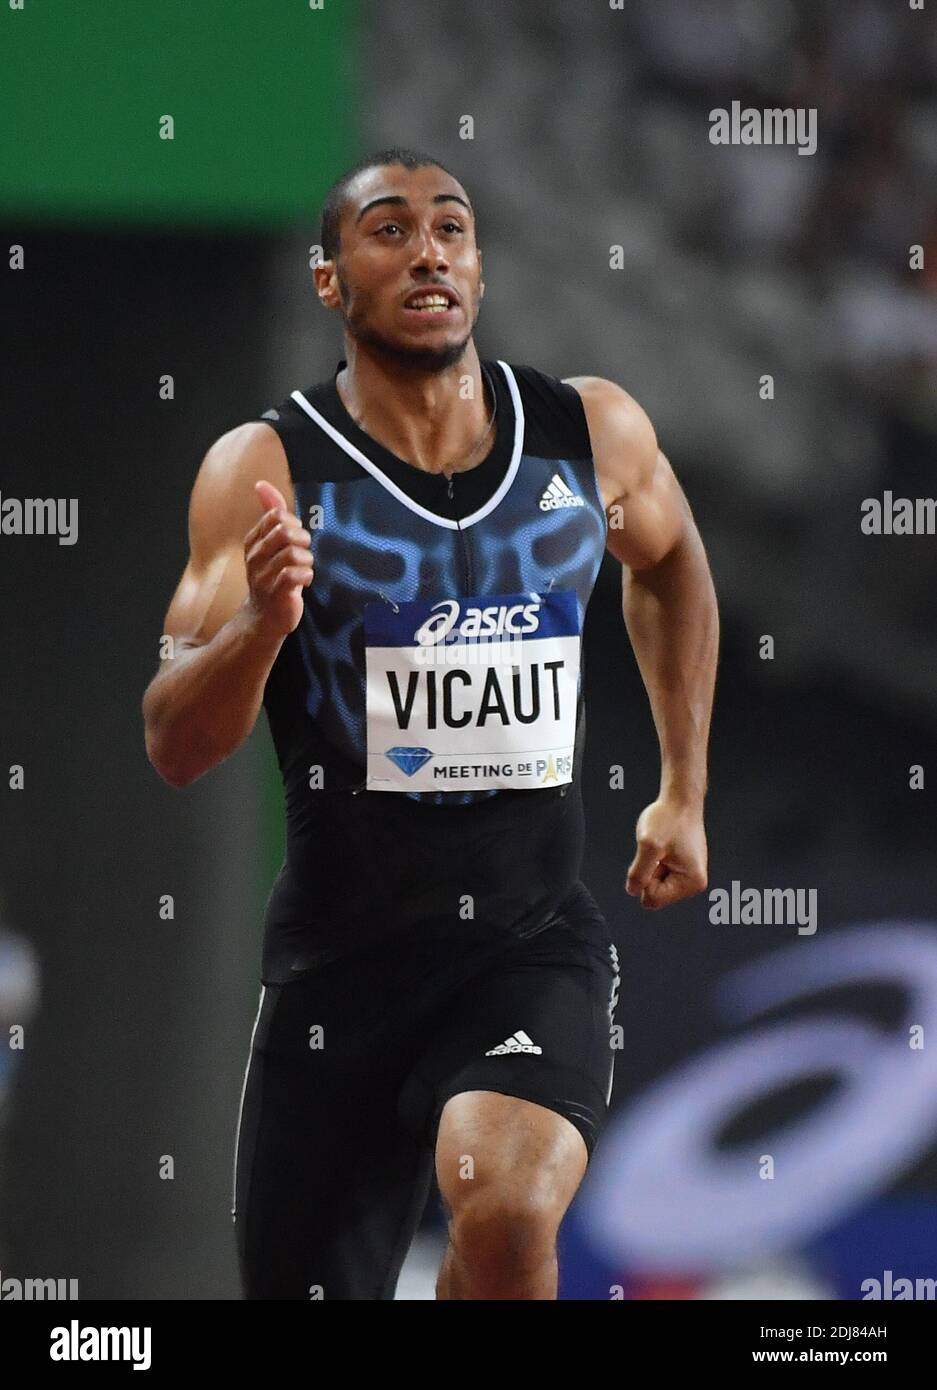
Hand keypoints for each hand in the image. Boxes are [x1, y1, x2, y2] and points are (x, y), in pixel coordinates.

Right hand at [242, 480, 313, 637]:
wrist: (264, 617)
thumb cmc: (272, 575)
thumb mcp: (270, 542)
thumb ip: (269, 513)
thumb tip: (261, 484)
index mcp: (253, 541)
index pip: (275, 515)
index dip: (293, 523)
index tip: (294, 538)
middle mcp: (255, 557)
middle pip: (285, 532)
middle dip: (302, 540)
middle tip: (302, 553)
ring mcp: (264, 576)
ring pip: (294, 554)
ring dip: (307, 560)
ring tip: (303, 569)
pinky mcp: (277, 593)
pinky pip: (296, 575)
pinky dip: (306, 576)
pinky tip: (304, 581)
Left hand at [626, 797, 707, 909]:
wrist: (681, 799)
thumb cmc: (668, 818)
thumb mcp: (648, 845)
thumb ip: (639, 872)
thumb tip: (633, 891)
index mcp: (691, 883)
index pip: (653, 900)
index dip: (644, 879)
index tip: (653, 858)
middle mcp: (694, 883)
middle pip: (656, 893)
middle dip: (649, 872)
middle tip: (658, 850)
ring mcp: (690, 875)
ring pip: (656, 882)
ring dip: (652, 865)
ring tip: (662, 846)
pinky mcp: (684, 866)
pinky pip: (660, 872)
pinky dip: (656, 859)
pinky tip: (664, 845)